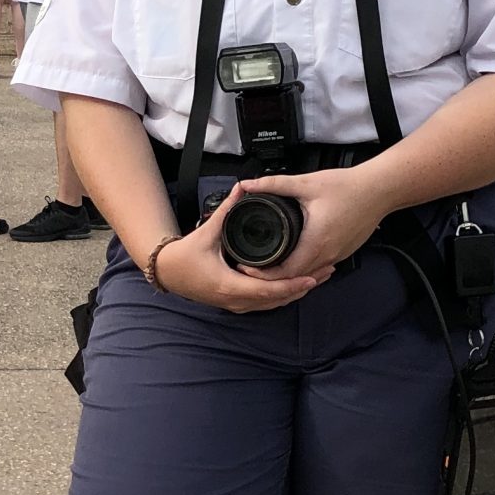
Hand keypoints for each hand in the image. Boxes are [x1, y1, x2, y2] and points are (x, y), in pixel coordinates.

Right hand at [153, 185, 328, 314]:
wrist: (168, 274)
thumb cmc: (184, 257)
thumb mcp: (207, 233)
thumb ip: (226, 210)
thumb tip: (241, 189)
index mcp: (230, 285)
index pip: (269, 291)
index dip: (293, 284)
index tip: (312, 275)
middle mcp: (236, 301)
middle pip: (278, 300)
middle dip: (303, 287)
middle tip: (325, 272)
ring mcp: (237, 305)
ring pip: (274, 304)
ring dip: (296, 292)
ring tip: (319, 277)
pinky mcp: (237, 304)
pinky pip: (266, 304)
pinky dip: (283, 295)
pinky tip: (297, 285)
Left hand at [230, 167, 388, 284]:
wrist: (379, 189)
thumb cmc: (348, 187)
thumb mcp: (307, 183)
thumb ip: (275, 184)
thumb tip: (250, 185)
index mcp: (316, 242)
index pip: (285, 273)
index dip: (263, 275)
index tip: (248, 268)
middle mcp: (328, 254)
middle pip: (295, 277)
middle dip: (272, 276)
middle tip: (253, 267)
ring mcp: (338, 255)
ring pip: (309, 273)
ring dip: (290, 273)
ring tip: (270, 264)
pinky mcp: (344, 252)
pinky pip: (321, 266)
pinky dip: (306, 266)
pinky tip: (296, 256)